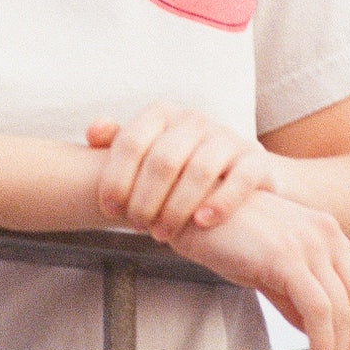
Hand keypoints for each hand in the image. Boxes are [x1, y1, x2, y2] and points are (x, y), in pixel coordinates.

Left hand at [87, 103, 275, 241]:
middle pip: (163, 160)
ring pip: (200, 171)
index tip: (109, 210)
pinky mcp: (255, 159)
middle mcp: (195, 120)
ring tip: (161, 234)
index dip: (116, 178)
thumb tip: (94, 132)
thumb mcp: (148, 152)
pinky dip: (219, 202)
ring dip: (176, 207)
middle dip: (145, 198)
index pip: (132, 142)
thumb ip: (119, 143)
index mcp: (163, 114)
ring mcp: (227, 137)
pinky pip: (239, 179)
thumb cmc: (178, 168)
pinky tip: (201, 222)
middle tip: (135, 226)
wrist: (239, 175)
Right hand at [169, 189, 349, 349]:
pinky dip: (325, 344)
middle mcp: (327, 233)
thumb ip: (296, 296)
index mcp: (328, 233)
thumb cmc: (220, 234)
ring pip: (344, 310)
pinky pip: (319, 310)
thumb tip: (318, 333)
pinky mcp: (286, 255)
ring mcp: (309, 242)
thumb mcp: (267, 267)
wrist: (184, 208)